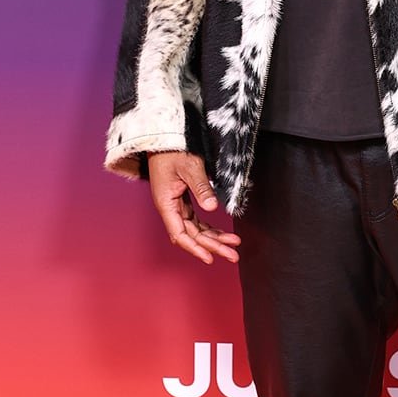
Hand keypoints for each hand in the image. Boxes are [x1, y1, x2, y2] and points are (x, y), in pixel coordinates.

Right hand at [147, 151, 241, 266]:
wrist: (164, 139)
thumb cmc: (173, 150)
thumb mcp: (190, 167)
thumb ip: (201, 188)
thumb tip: (212, 207)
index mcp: (166, 203)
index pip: (180, 234)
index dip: (195, 248)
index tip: (210, 257)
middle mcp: (170, 208)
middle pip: (191, 235)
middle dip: (212, 246)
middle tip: (233, 255)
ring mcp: (176, 205)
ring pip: (195, 230)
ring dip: (213, 239)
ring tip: (233, 245)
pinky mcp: (182, 201)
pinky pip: (196, 220)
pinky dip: (209, 228)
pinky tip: (222, 234)